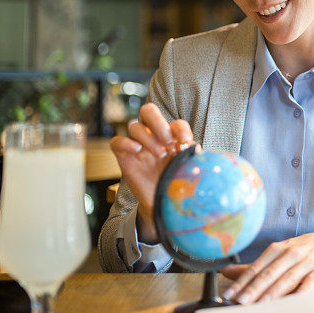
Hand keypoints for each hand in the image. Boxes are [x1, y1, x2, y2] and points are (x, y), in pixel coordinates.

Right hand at [109, 102, 192, 242]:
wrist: (161, 201)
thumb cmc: (175, 180)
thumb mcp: (186, 167)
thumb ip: (191, 156)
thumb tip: (196, 148)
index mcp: (172, 136)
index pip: (175, 123)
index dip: (180, 129)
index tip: (184, 142)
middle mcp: (153, 136)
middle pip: (148, 111)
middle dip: (158, 122)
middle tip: (168, 141)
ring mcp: (138, 145)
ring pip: (134, 127)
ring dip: (148, 138)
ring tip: (159, 154)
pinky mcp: (124, 157)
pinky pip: (117, 142)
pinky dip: (125, 143)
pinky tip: (137, 151)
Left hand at [220, 232, 313, 303]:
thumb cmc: (301, 251)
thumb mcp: (278, 253)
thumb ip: (253, 266)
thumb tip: (226, 272)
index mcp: (277, 249)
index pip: (256, 267)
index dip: (242, 281)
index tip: (230, 294)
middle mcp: (290, 253)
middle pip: (270, 273)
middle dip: (254, 288)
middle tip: (241, 301)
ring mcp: (306, 262)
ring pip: (288, 278)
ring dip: (274, 292)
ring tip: (261, 304)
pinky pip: (310, 283)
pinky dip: (301, 292)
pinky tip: (293, 301)